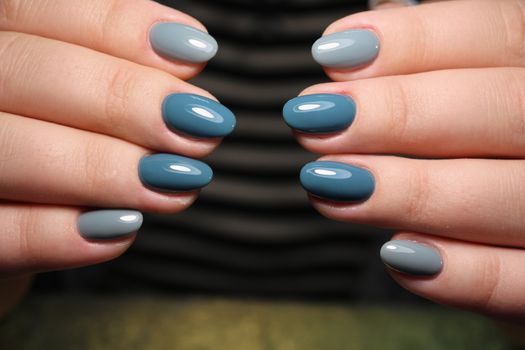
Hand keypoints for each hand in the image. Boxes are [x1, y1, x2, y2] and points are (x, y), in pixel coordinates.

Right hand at [0, 0, 233, 313]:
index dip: (118, 27)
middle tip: (199, 127)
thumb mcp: (81, 95)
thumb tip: (190, 52)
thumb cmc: (52, 138)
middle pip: (25, 73)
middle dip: (124, 100)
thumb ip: (119, 68)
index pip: (35, 11)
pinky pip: (0, 235)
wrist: (8, 214)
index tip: (196, 50)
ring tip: (176, 181)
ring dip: (105, 169)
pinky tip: (124, 226)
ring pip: (9, 151)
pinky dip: (63, 234)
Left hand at [284, 0, 524, 320]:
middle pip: (503, 110)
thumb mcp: (471, 87)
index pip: (499, 34)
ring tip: (324, 182)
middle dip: (399, 114)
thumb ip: (437, 61)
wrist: (522, 224)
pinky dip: (458, 273)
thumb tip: (361, 35)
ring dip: (408, 190)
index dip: (416, 40)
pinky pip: (517, 283)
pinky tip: (395, 253)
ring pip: (507, 197)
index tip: (332, 53)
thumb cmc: (484, 142)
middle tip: (314, 119)